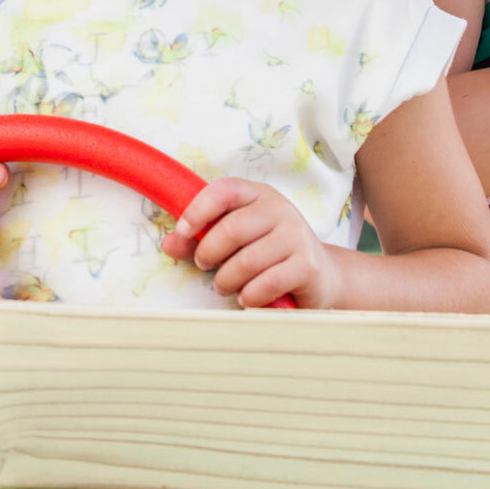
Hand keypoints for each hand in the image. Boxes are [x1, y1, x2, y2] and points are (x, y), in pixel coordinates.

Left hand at [162, 177, 338, 307]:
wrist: (320, 275)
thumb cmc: (267, 255)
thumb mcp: (234, 242)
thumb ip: (200, 240)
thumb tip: (169, 244)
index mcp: (258, 194)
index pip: (224, 190)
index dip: (198, 209)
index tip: (182, 232)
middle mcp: (280, 209)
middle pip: (231, 229)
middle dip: (208, 254)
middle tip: (205, 267)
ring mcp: (297, 235)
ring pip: (246, 261)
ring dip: (226, 280)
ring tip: (225, 286)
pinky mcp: (308, 264)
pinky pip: (266, 283)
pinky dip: (249, 296)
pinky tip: (247, 298)